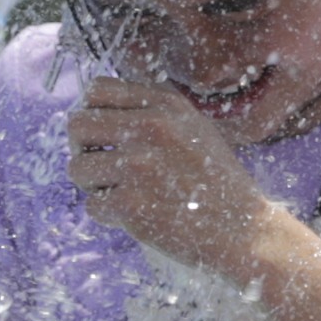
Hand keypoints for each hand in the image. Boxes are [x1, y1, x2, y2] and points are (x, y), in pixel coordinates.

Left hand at [67, 77, 278, 275]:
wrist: (243, 230)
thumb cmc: (217, 182)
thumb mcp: (195, 128)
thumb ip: (154, 111)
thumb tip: (99, 107)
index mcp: (164, 106)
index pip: (97, 90)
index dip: (91, 113)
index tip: (101, 136)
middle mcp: (149, 128)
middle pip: (77, 124)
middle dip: (82, 148)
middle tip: (100, 168)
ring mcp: (138, 166)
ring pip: (77, 167)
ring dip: (92, 185)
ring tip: (120, 194)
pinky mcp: (131, 204)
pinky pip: (92, 205)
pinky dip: (108, 214)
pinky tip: (134, 216)